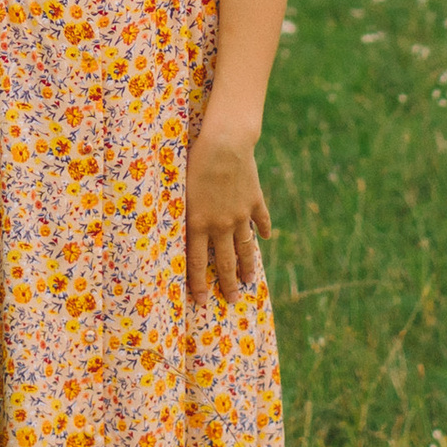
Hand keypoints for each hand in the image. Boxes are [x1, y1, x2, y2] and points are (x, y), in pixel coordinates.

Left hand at [185, 112, 271, 303]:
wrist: (225, 144)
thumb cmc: (194, 162)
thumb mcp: (180, 191)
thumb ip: (182, 213)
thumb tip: (180, 230)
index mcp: (199, 224)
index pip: (198, 263)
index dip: (199, 285)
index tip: (202, 302)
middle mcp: (221, 225)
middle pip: (225, 262)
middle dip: (228, 284)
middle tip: (232, 300)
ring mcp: (241, 214)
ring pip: (245, 248)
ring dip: (247, 266)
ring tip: (249, 280)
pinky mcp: (255, 200)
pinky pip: (261, 220)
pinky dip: (264, 229)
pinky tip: (265, 238)